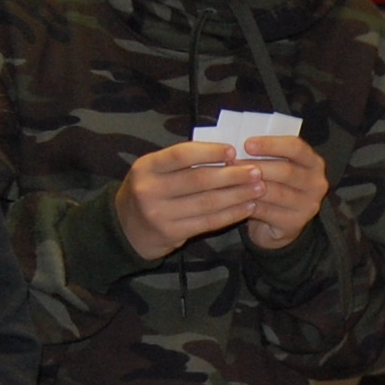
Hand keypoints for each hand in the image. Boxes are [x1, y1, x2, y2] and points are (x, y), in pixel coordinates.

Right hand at [116, 142, 271, 261]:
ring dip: (237, 195)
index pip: (181, 155)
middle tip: (256, 171)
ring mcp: (159, 214)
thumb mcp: (155, 170)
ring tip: (258, 188)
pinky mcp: (171, 233)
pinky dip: (230, 214)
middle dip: (232, 175)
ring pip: (206, 203)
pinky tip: (247, 207)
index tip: (234, 151)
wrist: (126, 229)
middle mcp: (150, 190)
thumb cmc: (150, 191)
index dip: (210, 152)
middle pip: (198, 180)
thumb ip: (182, 161)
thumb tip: (227, 152)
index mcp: (147, 167)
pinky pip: (207, 222)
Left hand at [238, 136, 330, 250]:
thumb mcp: (276, 166)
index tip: (247, 144)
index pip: (296, 148)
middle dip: (256, 166)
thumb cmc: (274, 186)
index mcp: (314, 163)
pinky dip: (248, 204)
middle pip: (285, 171)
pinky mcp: (294, 223)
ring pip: (275, 192)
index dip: (271, 144)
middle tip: (232, 163)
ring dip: (249, 185)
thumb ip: (267, 154)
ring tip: (230, 180)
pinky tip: (235, 198)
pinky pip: (267, 211)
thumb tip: (239, 141)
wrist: (279, 223)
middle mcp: (316, 184)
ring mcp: (308, 205)